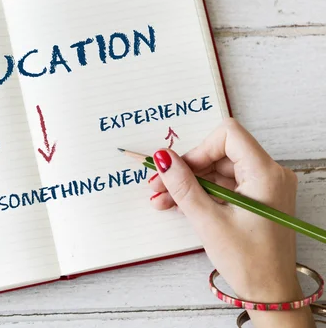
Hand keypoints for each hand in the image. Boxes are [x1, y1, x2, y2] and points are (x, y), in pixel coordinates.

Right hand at [148, 118, 314, 327]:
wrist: (270, 293)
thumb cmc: (249, 261)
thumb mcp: (208, 221)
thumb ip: (183, 186)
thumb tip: (164, 158)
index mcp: (265, 174)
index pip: (228, 135)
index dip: (199, 149)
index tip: (178, 169)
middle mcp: (269, 174)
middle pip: (220, 153)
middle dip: (187, 169)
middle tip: (159, 185)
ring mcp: (264, 186)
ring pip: (218, 170)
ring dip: (189, 183)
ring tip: (163, 199)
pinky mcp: (257, 198)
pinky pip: (224, 185)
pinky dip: (202, 193)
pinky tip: (179, 204)